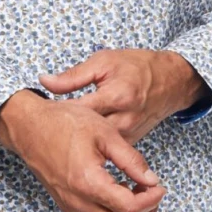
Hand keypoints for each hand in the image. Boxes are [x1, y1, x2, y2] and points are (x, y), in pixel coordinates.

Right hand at [0, 83, 166, 211]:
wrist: (28, 126)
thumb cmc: (64, 123)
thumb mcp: (105, 134)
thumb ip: (131, 160)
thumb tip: (152, 180)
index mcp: (89, 183)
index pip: (130, 209)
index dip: (151, 200)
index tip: (159, 186)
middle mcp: (78, 202)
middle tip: (153, 192)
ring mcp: (71, 207)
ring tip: (139, 189)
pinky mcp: (67, 205)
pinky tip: (120, 188)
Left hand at [37, 47, 203, 142]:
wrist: (172, 81)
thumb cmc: (137, 66)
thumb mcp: (104, 61)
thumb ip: (73, 76)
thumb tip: (44, 82)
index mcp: (116, 96)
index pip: (78, 110)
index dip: (57, 114)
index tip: (39, 114)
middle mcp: (124, 118)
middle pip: (87, 133)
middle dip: (64, 133)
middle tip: (42, 131)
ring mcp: (130, 133)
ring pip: (97, 146)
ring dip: (77, 143)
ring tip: (56, 138)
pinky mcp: (132, 141)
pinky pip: (108, 149)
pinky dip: (93, 146)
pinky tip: (76, 143)